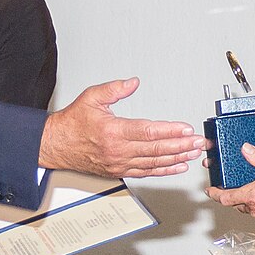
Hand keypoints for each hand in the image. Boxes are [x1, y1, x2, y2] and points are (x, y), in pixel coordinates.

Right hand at [38, 77, 208, 177]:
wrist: (57, 145)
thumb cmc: (73, 123)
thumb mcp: (92, 97)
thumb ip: (115, 89)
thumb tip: (133, 82)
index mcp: (113, 131)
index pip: (148, 132)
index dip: (169, 131)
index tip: (185, 128)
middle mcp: (118, 150)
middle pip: (156, 149)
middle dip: (180, 145)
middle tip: (197, 141)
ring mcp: (120, 163)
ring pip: (154, 162)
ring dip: (177, 157)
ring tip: (193, 152)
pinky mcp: (120, 171)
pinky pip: (146, 172)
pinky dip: (164, 169)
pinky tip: (177, 165)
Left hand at [205, 143, 254, 229]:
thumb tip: (246, 149)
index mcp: (252, 195)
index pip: (225, 197)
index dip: (214, 193)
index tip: (209, 191)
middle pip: (238, 204)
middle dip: (233, 196)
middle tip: (231, 188)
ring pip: (252, 210)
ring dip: (249, 201)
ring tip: (254, 191)